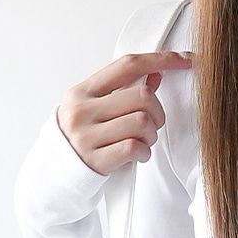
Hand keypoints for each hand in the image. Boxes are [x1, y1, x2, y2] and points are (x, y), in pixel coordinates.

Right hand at [57, 48, 192, 173]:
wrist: (51, 177)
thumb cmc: (76, 139)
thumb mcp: (92, 109)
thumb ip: (121, 92)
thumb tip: (156, 74)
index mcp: (82, 91)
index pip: (128, 65)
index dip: (161, 59)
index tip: (186, 61)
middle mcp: (82, 110)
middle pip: (143, 95)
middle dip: (157, 112)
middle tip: (152, 124)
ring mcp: (86, 136)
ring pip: (142, 122)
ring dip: (151, 135)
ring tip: (142, 141)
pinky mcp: (94, 161)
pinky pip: (134, 147)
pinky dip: (144, 152)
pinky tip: (137, 154)